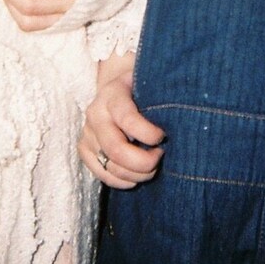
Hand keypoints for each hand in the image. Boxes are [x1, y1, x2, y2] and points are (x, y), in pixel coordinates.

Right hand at [79, 51, 164, 188]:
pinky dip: (123, 181)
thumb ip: (161, 97)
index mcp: (112, 94)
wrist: (117, 88)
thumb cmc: (142, 87)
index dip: (148, 133)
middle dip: (143, 161)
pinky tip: (137, 176)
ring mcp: (87, 133)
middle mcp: (96, 114)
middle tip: (160, 156)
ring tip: (152, 167)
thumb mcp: (150, 83)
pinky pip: (102, 174)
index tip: (163, 136)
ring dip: (136, 174)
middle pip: (116, 149)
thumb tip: (180, 120)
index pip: (128, 119)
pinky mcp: (84, 150)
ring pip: (110, 166)